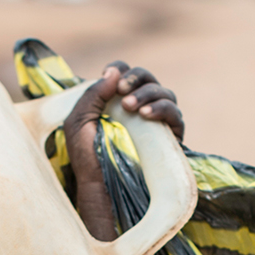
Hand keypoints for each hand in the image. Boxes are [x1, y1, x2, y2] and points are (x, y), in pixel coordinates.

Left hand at [62, 64, 182, 241]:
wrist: (100, 185)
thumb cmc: (87, 156)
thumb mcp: (79, 121)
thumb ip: (92, 94)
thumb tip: (112, 72)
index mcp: (118, 99)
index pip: (126, 73)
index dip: (121, 69)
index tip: (111, 79)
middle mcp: (140, 106)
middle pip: (148, 77)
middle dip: (136, 78)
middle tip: (122, 90)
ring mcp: (157, 120)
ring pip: (164, 92)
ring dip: (148, 93)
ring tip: (132, 107)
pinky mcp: (171, 136)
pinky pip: (175, 114)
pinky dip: (162, 109)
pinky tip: (145, 116)